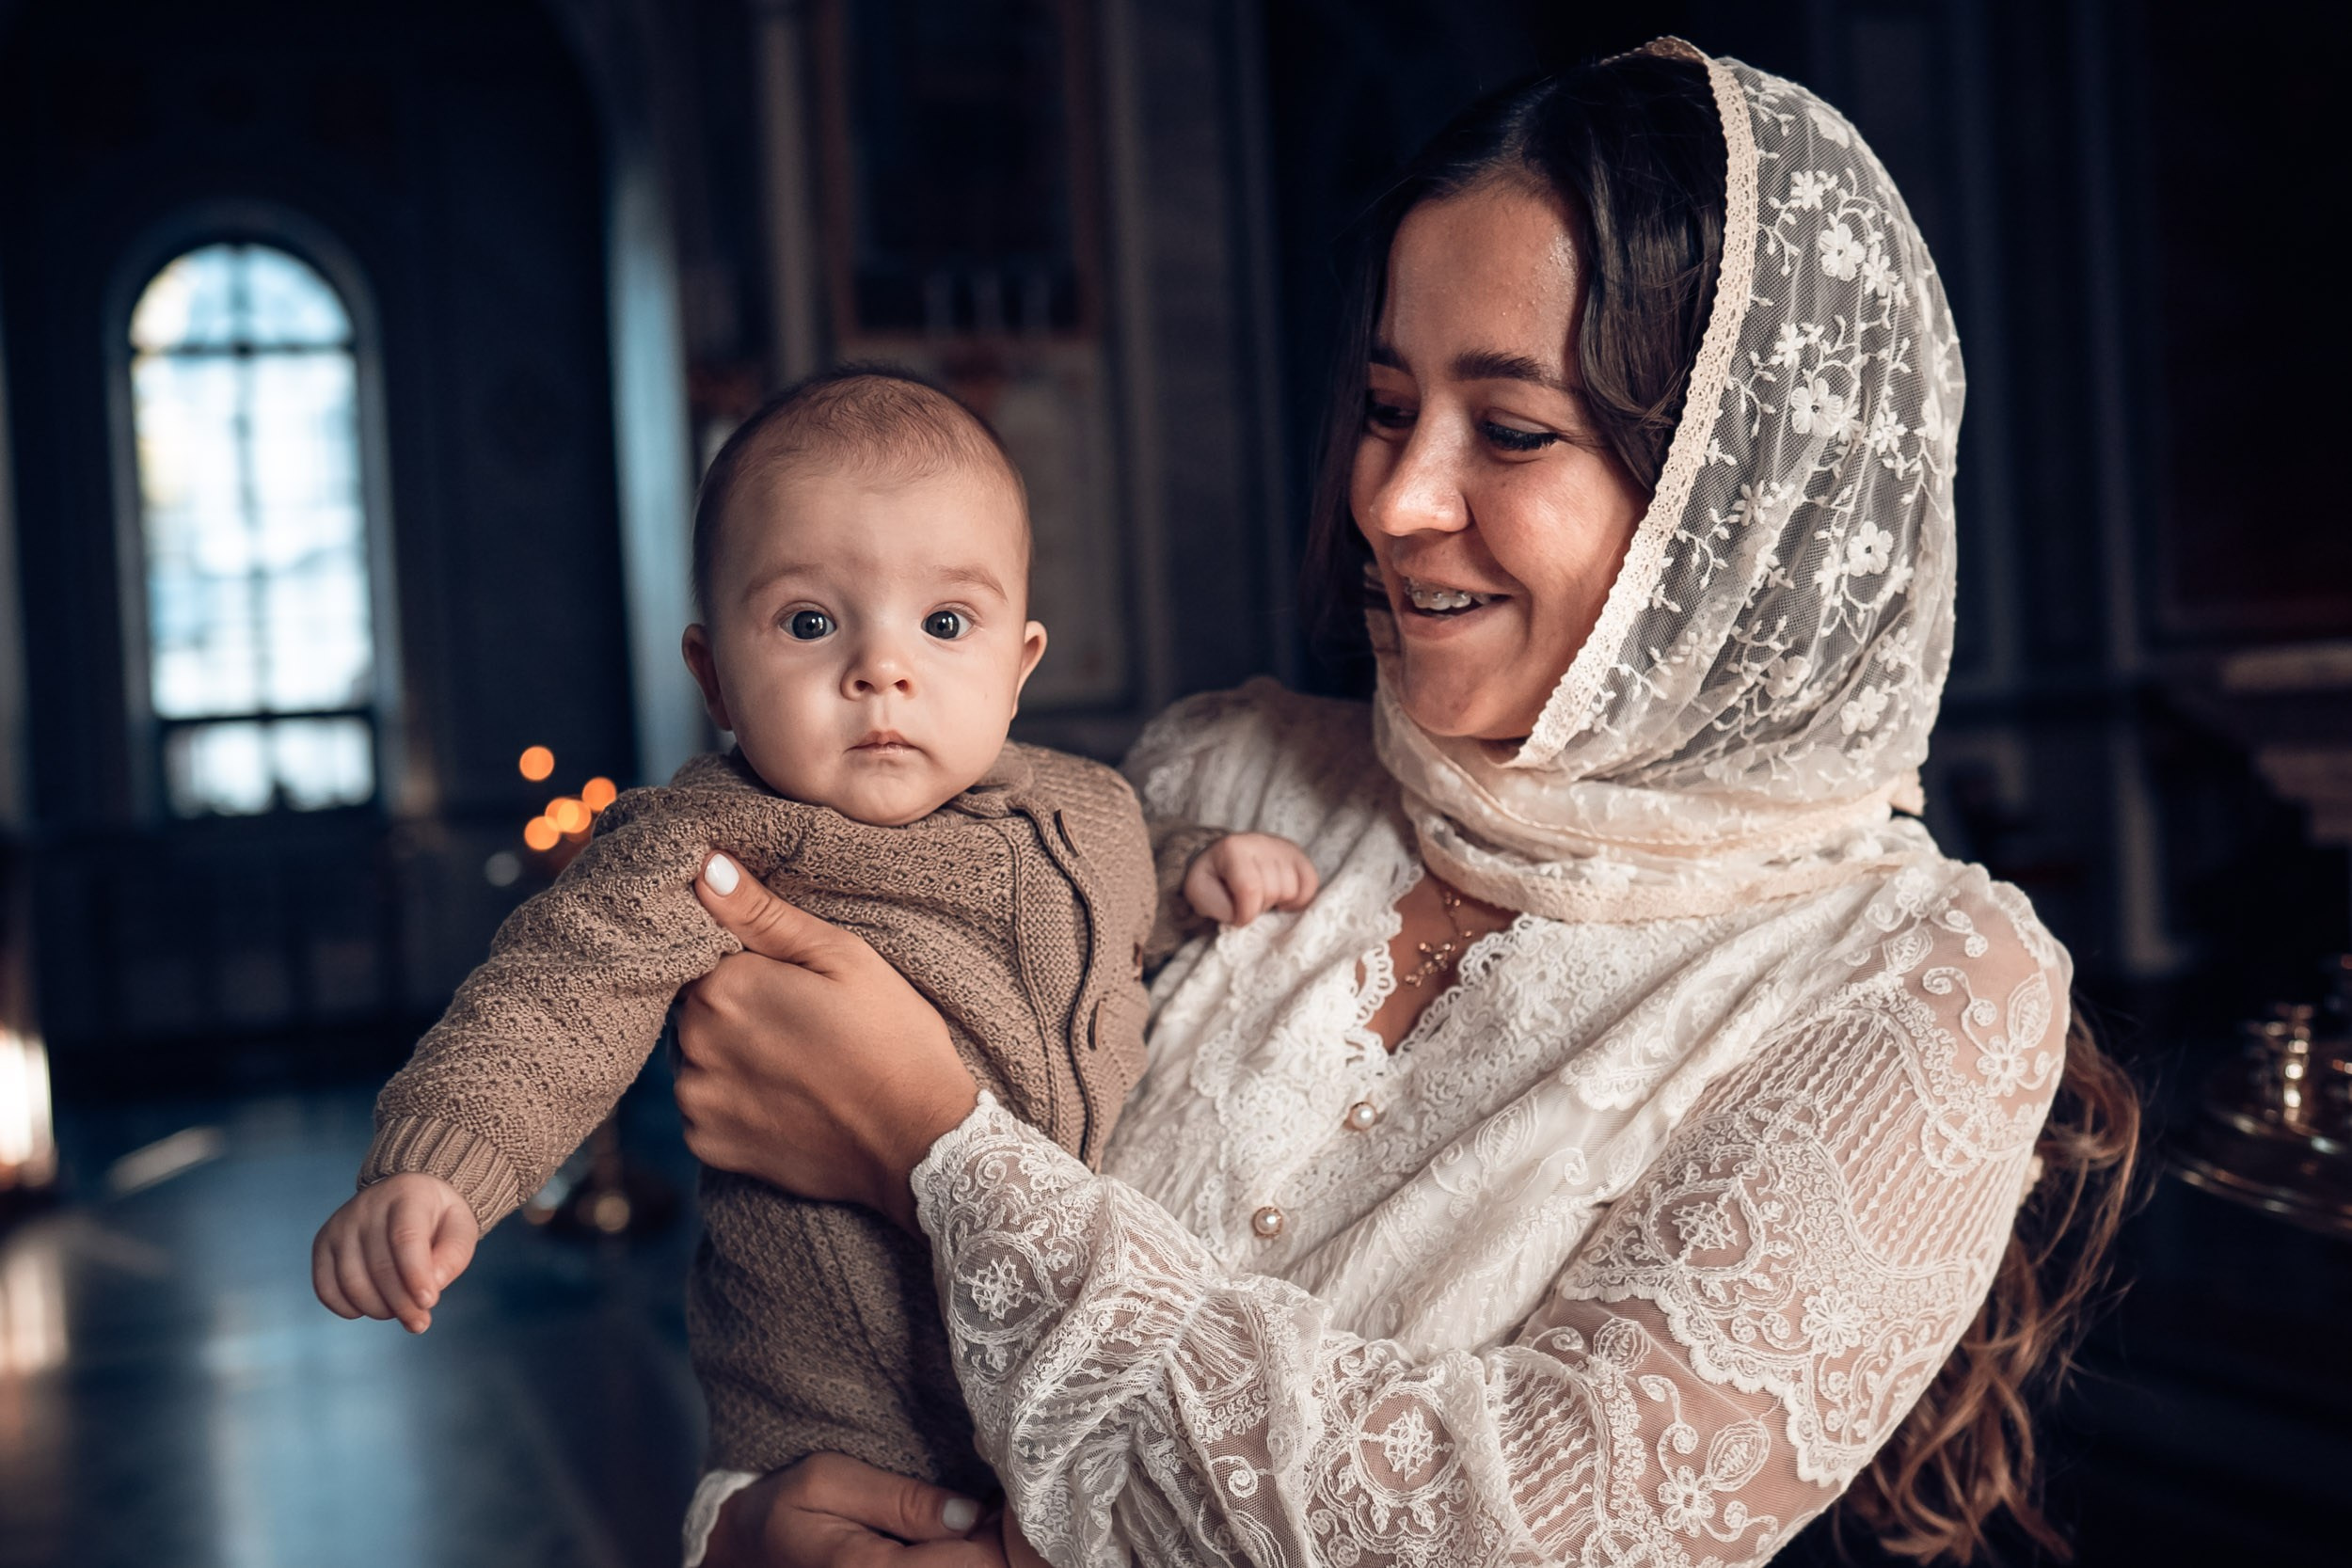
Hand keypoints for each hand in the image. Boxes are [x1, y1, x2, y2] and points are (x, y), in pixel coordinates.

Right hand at [311, 1173, 478, 1332]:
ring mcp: (340, 1225)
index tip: (429, 1302)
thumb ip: (453, 1256)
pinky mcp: (323, 1244)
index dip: (416, 1275)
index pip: (405, 1238)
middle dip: (402, 1303)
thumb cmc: (436, 1218)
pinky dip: (348, 1308)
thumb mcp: (460, 1228)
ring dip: (378, 1308)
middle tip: (420, 1322)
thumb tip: (433, 1285)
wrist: (404, 1196)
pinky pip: (326, 1288)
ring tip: (401, 1310)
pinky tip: (372, 1307)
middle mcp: (367, 1206)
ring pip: (351, 1282)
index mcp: (407, 1194)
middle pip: (379, 1266)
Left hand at [675, 852, 978, 1232]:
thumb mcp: (843, 957)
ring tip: (796, 1061)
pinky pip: (703, 1106)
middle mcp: (695, 1042)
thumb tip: (703, 867)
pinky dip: (732, 1100)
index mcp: (724, 986)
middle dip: (735, 1005)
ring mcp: (697, 1099)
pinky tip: (785, 1098)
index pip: (702, 951)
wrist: (918, 1143)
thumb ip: (763, 912)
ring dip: (729, 1053)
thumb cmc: (892, 1038)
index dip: (746, 960)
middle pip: (695, 1004)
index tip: (789, 980)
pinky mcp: (708, 1145)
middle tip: (801, 1019)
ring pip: (696, 1055)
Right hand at [703, 1454, 1003, 1567]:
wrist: (747, 1552)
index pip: (970, 1565)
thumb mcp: (829, 1479)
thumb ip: (900, 1498)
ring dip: (982, 1556)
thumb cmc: (785, 1508)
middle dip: (998, 1547)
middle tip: (995, 1508)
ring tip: (979, 1525)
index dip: (1000, 1533)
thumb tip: (969, 1515)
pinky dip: (962, 1560)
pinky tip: (957, 1542)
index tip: (1000, 1498)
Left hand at [1183, 832, 1320, 925]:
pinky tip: (1282, 900)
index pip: (1250, 889)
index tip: (1238, 919)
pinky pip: (1311, 884)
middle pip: (1274, 890)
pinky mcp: (1297, 854)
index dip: (1246, 914)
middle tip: (1247, 904)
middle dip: (1260, 907)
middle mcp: (1261, 841)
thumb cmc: (1211, 880)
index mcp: (1233, 849)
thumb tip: (1248, 916)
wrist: (1218, 860)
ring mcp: (1282, 846)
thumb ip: (1220, 909)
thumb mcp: (1200, 895)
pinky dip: (1299, 899)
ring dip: (1278, 903)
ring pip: (1293, 889)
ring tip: (1262, 898)